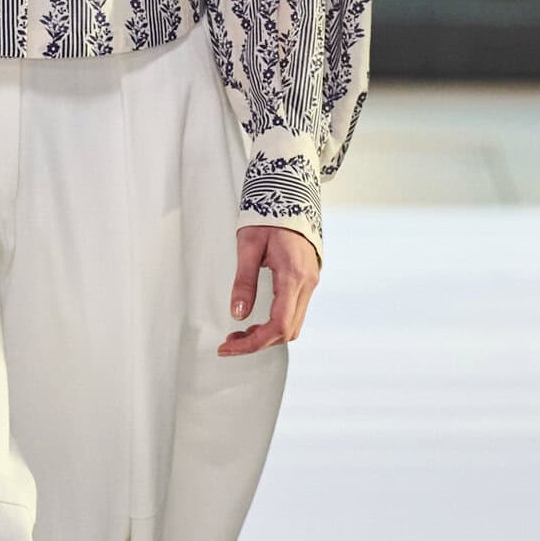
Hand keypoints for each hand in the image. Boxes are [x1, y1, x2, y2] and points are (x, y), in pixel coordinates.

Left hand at [219, 224, 319, 354]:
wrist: (290, 194)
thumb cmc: (268, 215)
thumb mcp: (248, 245)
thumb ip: (243, 281)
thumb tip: (238, 315)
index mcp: (293, 275)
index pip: (278, 325)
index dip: (253, 343)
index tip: (228, 346)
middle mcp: (307, 283)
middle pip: (287, 331)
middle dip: (257, 343)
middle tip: (229, 342)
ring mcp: (311, 282)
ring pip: (293, 325)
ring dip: (267, 335)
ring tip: (239, 334)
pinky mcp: (308, 280)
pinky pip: (295, 312)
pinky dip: (275, 324)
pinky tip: (256, 321)